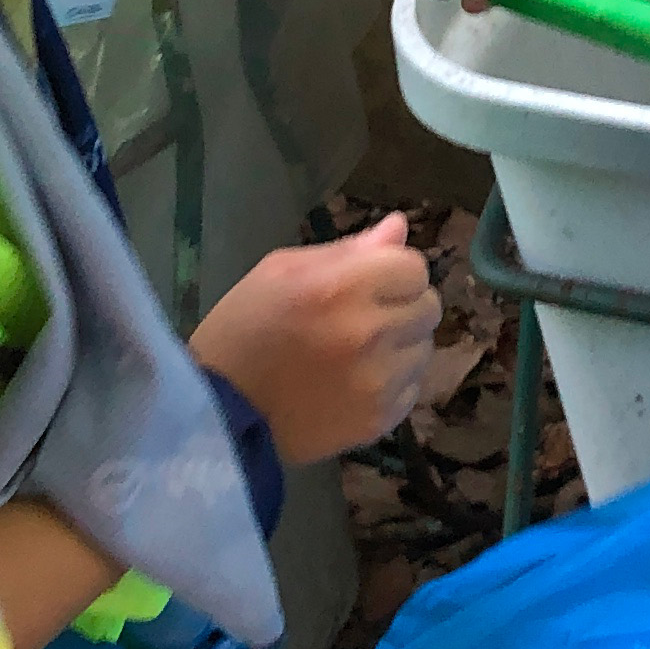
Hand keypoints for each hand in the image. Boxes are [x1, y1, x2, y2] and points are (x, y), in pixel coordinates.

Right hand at [191, 217, 440, 462]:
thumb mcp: (280, 271)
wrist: (221, 414)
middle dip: (400, 307)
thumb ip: (348, 249)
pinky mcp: (380, 420)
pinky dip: (392, 385)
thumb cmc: (243, 331)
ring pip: (424, 349)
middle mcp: (370, 332)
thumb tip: (399, 228)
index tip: (365, 285)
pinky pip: (412, 389)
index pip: (414, 267)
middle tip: (359, 320)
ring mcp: (380, 381)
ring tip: (355, 355)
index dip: (392, 272)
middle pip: (428, 307)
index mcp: (342, 286)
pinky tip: (354, 384)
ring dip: (399, 347)